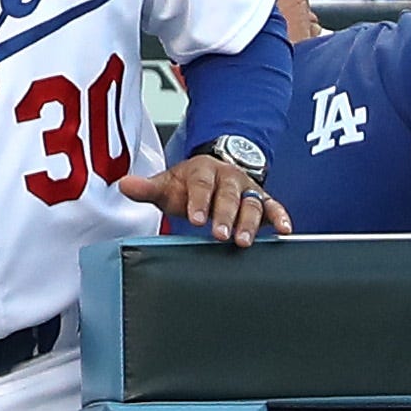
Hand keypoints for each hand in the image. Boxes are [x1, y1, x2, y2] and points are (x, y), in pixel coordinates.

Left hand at [115, 155, 290, 246]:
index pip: (200, 186)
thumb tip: (125, 185)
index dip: (199, 202)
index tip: (196, 219)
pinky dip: (281, 217)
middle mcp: (228, 177)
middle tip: (220, 235)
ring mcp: (247, 189)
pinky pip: (274, 207)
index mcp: (202, 171)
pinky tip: (285, 231)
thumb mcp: (167, 183)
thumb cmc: (188, 184)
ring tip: (244, 241)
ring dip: (249, 222)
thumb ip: (147, 188)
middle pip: (228, 195)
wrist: (213, 170)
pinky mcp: (263, 200)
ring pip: (252, 203)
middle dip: (225, 215)